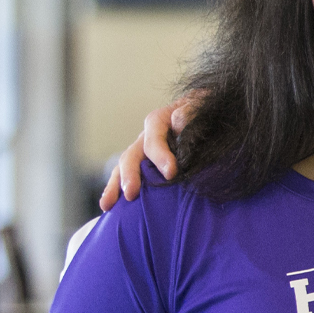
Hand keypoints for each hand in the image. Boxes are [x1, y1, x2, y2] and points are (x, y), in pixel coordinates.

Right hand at [96, 92, 197, 210]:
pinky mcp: (143, 164)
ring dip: (115, 186)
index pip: (154, 139)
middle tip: (132, 193)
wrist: (204, 114)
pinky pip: (125, 176)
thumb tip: (178, 121)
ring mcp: (142, 151)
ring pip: (123, 167)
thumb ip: (191, 112)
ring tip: (108, 204)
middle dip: (130, 175)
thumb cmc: (204, 111)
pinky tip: (109, 206)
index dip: (160, 156)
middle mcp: (146, 136)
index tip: (170, 173)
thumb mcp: (201, 105)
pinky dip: (115, 190)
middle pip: (132, 155)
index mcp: (159, 121)